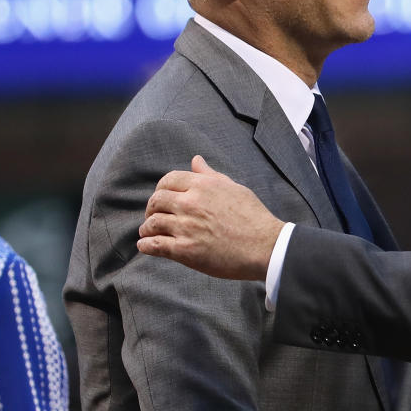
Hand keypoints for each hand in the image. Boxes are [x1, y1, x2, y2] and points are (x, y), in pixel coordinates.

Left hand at [137, 155, 282, 279]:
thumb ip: (211, 175)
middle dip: (151, 208)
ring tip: (148, 233)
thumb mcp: (234, 188)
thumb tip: (196, 160)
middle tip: (154, 216)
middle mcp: (191, 203)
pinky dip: (146, 246)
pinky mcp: (185, 250)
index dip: (161, 189)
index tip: (162, 199)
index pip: (168, 180)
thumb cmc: (253, 217)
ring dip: (147, 228)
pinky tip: (146, 246)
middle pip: (156, 201)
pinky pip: (155, 245)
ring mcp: (186, 227)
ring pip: (152, 223)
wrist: (265, 246)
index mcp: (203, 185)